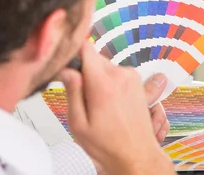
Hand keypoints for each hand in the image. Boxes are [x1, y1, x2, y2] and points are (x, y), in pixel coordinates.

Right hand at [59, 42, 174, 174]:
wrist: (136, 155)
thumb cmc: (108, 145)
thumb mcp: (78, 124)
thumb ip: (72, 92)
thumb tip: (66, 70)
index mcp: (103, 84)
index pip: (85, 48)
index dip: (73, 55)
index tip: (68, 67)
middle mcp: (120, 75)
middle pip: (93, 57)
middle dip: (85, 72)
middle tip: (83, 96)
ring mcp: (131, 77)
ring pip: (105, 66)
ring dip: (98, 78)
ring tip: (98, 104)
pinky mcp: (137, 81)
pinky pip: (116, 72)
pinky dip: (110, 83)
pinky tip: (110, 103)